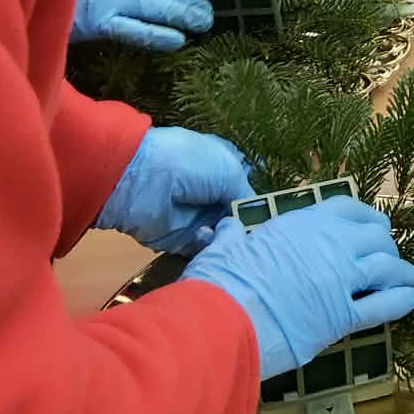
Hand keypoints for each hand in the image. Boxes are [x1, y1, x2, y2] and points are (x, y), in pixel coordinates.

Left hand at [95, 125, 253, 254]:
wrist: (142, 180)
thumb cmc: (191, 164)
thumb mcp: (229, 170)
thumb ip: (246, 195)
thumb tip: (250, 214)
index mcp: (219, 168)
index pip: (243, 188)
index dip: (256, 203)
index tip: (271, 217)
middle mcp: (207, 193)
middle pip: (234, 215)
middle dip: (246, 225)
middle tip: (259, 237)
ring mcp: (192, 217)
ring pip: (221, 234)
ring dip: (229, 238)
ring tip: (238, 240)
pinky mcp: (177, 239)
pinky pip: (200, 249)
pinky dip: (209, 248)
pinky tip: (213, 242)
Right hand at [184, 197, 413, 379]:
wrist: (223, 320)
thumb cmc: (219, 281)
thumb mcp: (222, 248)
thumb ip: (231, 236)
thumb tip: (225, 226)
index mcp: (302, 223)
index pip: (346, 208)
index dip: (365, 216)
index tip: (373, 225)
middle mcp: (330, 244)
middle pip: (375, 236)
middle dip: (385, 245)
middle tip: (388, 256)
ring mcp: (341, 279)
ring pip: (387, 267)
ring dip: (401, 271)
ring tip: (409, 277)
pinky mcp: (344, 317)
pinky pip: (383, 305)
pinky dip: (401, 301)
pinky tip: (410, 299)